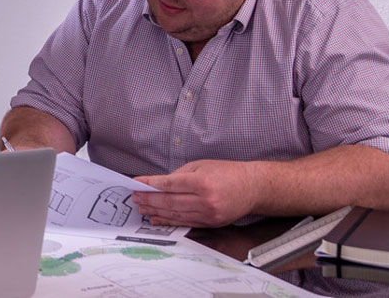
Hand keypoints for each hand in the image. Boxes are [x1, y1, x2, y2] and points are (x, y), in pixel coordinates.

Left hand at [133, 159, 261, 227]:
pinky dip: (168, 221)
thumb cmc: (227, 173)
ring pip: (175, 214)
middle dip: (149, 199)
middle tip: (135, 197)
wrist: (253, 188)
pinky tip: (156, 219)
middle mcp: (205, 200)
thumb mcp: (201, 165)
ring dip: (155, 211)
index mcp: (202, 182)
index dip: (150, 184)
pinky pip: (184, 222)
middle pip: (169, 201)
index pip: (169, 184)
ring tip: (141, 207)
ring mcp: (208, 214)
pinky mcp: (210, 223)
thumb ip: (179, 175)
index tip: (137, 183)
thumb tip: (159, 184)